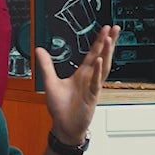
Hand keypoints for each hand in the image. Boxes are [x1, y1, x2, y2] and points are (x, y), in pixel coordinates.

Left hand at [34, 25, 119, 148]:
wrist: (64, 127)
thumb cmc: (60, 108)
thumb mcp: (50, 82)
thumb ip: (46, 65)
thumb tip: (39, 50)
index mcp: (82, 74)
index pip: (93, 53)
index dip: (99, 41)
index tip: (106, 29)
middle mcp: (90, 79)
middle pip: (102, 56)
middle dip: (109, 42)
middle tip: (116, 28)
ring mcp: (92, 87)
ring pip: (103, 67)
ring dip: (107, 53)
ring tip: (110, 39)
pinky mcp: (91, 97)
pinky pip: (96, 82)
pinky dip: (98, 72)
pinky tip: (100, 61)